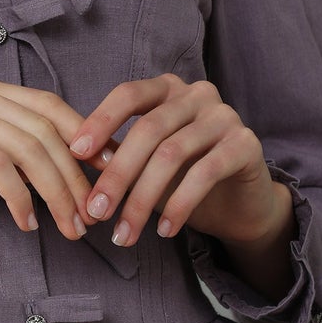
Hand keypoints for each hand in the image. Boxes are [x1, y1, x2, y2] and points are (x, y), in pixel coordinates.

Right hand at [0, 70, 117, 241]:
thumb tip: (40, 177)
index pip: (48, 106)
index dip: (86, 140)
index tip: (107, 178)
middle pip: (46, 126)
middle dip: (78, 174)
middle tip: (93, 216)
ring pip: (27, 145)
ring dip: (56, 191)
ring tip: (69, 227)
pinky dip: (18, 196)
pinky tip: (26, 222)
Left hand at [67, 73, 288, 248]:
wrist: (240, 203)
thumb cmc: (183, 177)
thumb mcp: (146, 162)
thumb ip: (119, 153)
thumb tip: (77, 161)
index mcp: (167, 89)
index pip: (128, 94)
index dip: (100, 120)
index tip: (75, 154)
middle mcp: (197, 94)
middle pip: (148, 130)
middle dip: (118, 174)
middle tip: (97, 211)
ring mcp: (224, 116)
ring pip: (172, 154)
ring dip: (143, 199)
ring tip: (125, 233)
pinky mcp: (246, 144)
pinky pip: (205, 173)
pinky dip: (179, 204)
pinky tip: (164, 230)